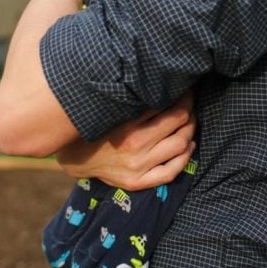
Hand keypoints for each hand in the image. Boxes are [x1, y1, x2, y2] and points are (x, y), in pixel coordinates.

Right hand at [56, 91, 195, 189]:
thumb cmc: (97, 127)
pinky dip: (185, 158)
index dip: (183, 96)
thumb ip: (138, 101)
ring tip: (190, 121)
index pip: (170, 107)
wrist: (75, 157)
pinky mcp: (137, 182)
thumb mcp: (114, 110)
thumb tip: (163, 86)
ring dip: (191, 131)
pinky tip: (189, 146)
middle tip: (189, 103)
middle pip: (179, 124)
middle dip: (189, 110)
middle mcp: (135, 146)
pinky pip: (170, 173)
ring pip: (180, 146)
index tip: (185, 89)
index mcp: (128, 124)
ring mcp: (137, 167)